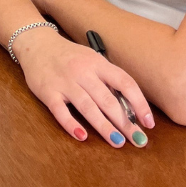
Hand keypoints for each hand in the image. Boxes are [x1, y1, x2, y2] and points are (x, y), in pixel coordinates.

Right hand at [12, 25, 153, 147]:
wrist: (37, 44)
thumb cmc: (69, 56)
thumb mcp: (91, 60)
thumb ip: (107, 79)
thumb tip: (129, 107)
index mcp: (97, 63)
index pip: (125, 82)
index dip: (139, 103)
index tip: (148, 122)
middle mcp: (82, 71)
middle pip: (108, 99)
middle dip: (125, 122)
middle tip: (138, 140)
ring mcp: (64, 82)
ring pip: (87, 106)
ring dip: (104, 126)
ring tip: (118, 142)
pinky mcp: (47, 92)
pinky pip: (60, 110)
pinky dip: (70, 124)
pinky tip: (82, 136)